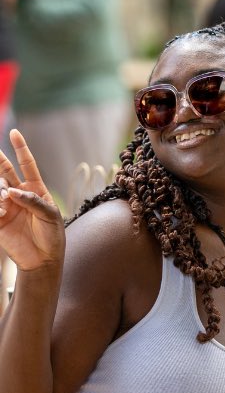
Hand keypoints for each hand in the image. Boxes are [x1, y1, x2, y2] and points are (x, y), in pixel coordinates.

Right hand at [0, 129, 64, 274]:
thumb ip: (34, 201)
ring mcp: (6, 204)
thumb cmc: (52, 237)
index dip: (21, 149)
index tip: (14, 132)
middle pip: (4, 170)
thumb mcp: (51, 217)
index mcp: (35, 190)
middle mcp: (19, 194)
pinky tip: (2, 212)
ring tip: (5, 199)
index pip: (27, 165)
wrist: (43, 259)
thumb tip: (12, 191)